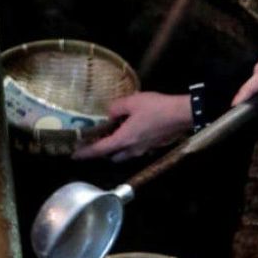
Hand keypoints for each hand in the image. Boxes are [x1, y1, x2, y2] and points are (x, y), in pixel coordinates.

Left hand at [72, 92, 191, 161]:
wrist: (183, 114)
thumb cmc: (156, 108)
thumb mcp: (132, 101)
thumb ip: (116, 107)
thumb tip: (110, 113)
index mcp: (124, 140)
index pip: (99, 150)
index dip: (86, 152)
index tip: (75, 154)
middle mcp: (132, 149)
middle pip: (112, 156)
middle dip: (103, 151)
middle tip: (97, 141)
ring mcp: (144, 150)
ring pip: (125, 154)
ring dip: (118, 148)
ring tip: (114, 135)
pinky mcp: (154, 146)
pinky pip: (137, 149)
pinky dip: (130, 144)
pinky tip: (133, 131)